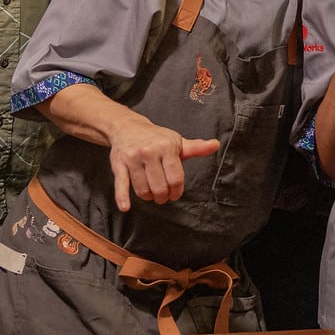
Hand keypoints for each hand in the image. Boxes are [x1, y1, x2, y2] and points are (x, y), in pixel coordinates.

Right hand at [105, 113, 220, 210]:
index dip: (177, 192)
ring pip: (143, 190)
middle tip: (163, 196)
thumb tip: (216, 145)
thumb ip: (196, 148)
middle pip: (160, 187)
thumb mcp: (177, 141)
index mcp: (166, 147)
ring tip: (151, 194)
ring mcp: (133, 158)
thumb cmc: (156, 138)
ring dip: (149, 197)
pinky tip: (125, 207)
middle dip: (163, 197)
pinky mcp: (118, 164)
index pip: (175, 179)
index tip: (175, 194)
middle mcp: (149, 152)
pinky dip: (122, 197)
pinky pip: (121, 184)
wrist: (127, 127)